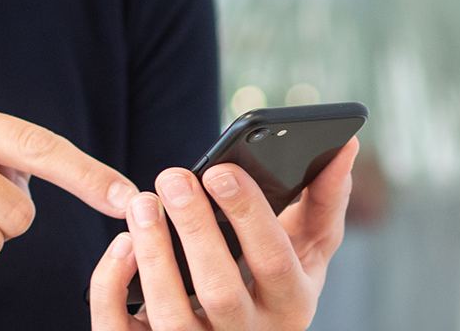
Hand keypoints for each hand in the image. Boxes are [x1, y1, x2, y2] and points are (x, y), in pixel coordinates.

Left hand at [89, 138, 360, 330]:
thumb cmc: (274, 285)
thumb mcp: (308, 252)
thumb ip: (325, 203)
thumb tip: (345, 146)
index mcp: (292, 305)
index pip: (275, 262)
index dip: (249, 216)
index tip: (221, 169)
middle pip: (221, 290)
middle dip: (196, 229)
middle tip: (173, 175)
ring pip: (171, 315)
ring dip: (154, 254)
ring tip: (143, 202)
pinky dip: (114, 289)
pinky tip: (122, 245)